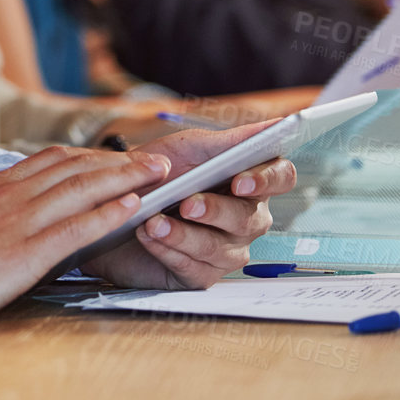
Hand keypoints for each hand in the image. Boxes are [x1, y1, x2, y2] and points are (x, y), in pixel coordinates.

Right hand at [0, 147, 171, 353]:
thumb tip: (20, 216)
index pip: (52, 159)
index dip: (92, 155)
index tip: (119, 155)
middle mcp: (8, 195)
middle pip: (75, 166)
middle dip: (120, 160)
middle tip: (155, 159)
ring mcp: (16, 222)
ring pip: (81, 188)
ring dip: (125, 177)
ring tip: (157, 174)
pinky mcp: (22, 254)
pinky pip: (75, 227)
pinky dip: (108, 213)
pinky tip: (133, 207)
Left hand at [80, 121, 296, 291]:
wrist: (117, 203)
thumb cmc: (160, 173)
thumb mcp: (190, 149)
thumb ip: (232, 140)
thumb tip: (276, 124)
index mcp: (251, 182)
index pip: (281, 178)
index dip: (266, 180)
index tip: (240, 181)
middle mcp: (247, 219)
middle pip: (249, 218)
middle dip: (216, 210)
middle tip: (186, 204)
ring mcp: (227, 250)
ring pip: (219, 249)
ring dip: (184, 235)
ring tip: (154, 222)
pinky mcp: (201, 275)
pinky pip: (194, 270)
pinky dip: (169, 251)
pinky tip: (149, 237)